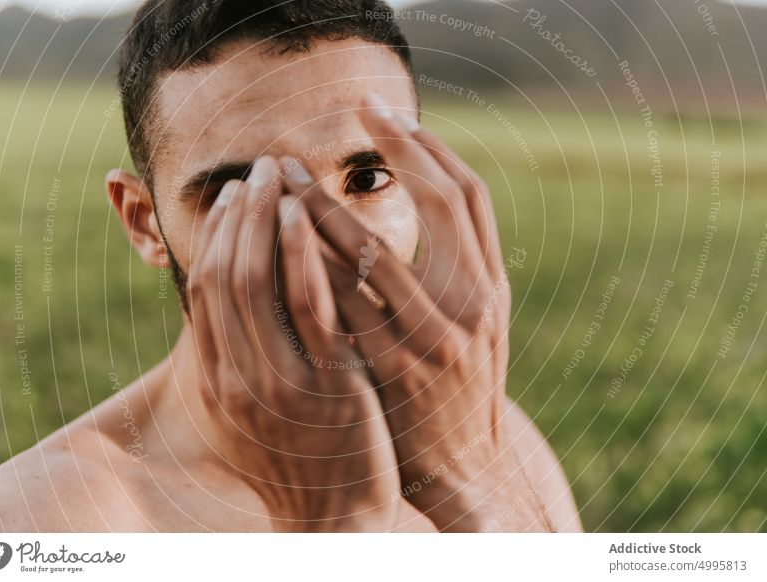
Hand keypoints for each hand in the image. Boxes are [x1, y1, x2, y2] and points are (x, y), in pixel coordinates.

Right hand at [187, 156, 400, 530]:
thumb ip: (238, 351)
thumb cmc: (299, 449)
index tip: (234, 194)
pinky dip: (301, 257)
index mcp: (217, 377)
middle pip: (224, 276)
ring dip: (263, 222)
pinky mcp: (326, 385)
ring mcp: (279, 382)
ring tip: (277, 174)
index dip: (217, 235)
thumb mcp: (254, 402)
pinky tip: (306, 216)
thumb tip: (234, 296)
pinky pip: (309, 310)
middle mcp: (236, 377)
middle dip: (239, 216)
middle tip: (257, 169)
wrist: (337, 511)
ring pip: (256, 284)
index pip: (205, 287)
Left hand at [282, 95, 551, 531]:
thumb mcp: (471, 328)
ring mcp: (433, 338)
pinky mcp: (392, 367)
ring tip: (289, 174)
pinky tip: (281, 237)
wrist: (461, 468)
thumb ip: (450, 272)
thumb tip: (408, 210)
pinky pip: (345, 301)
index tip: (391, 114)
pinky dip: (313, 264)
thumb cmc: (459, 391)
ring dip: (328, 205)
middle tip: (349, 112)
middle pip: (433, 203)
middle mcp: (474, 306)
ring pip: (376, 249)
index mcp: (493, 289)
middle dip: (391, 150)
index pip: (467, 196)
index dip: (430, 148)